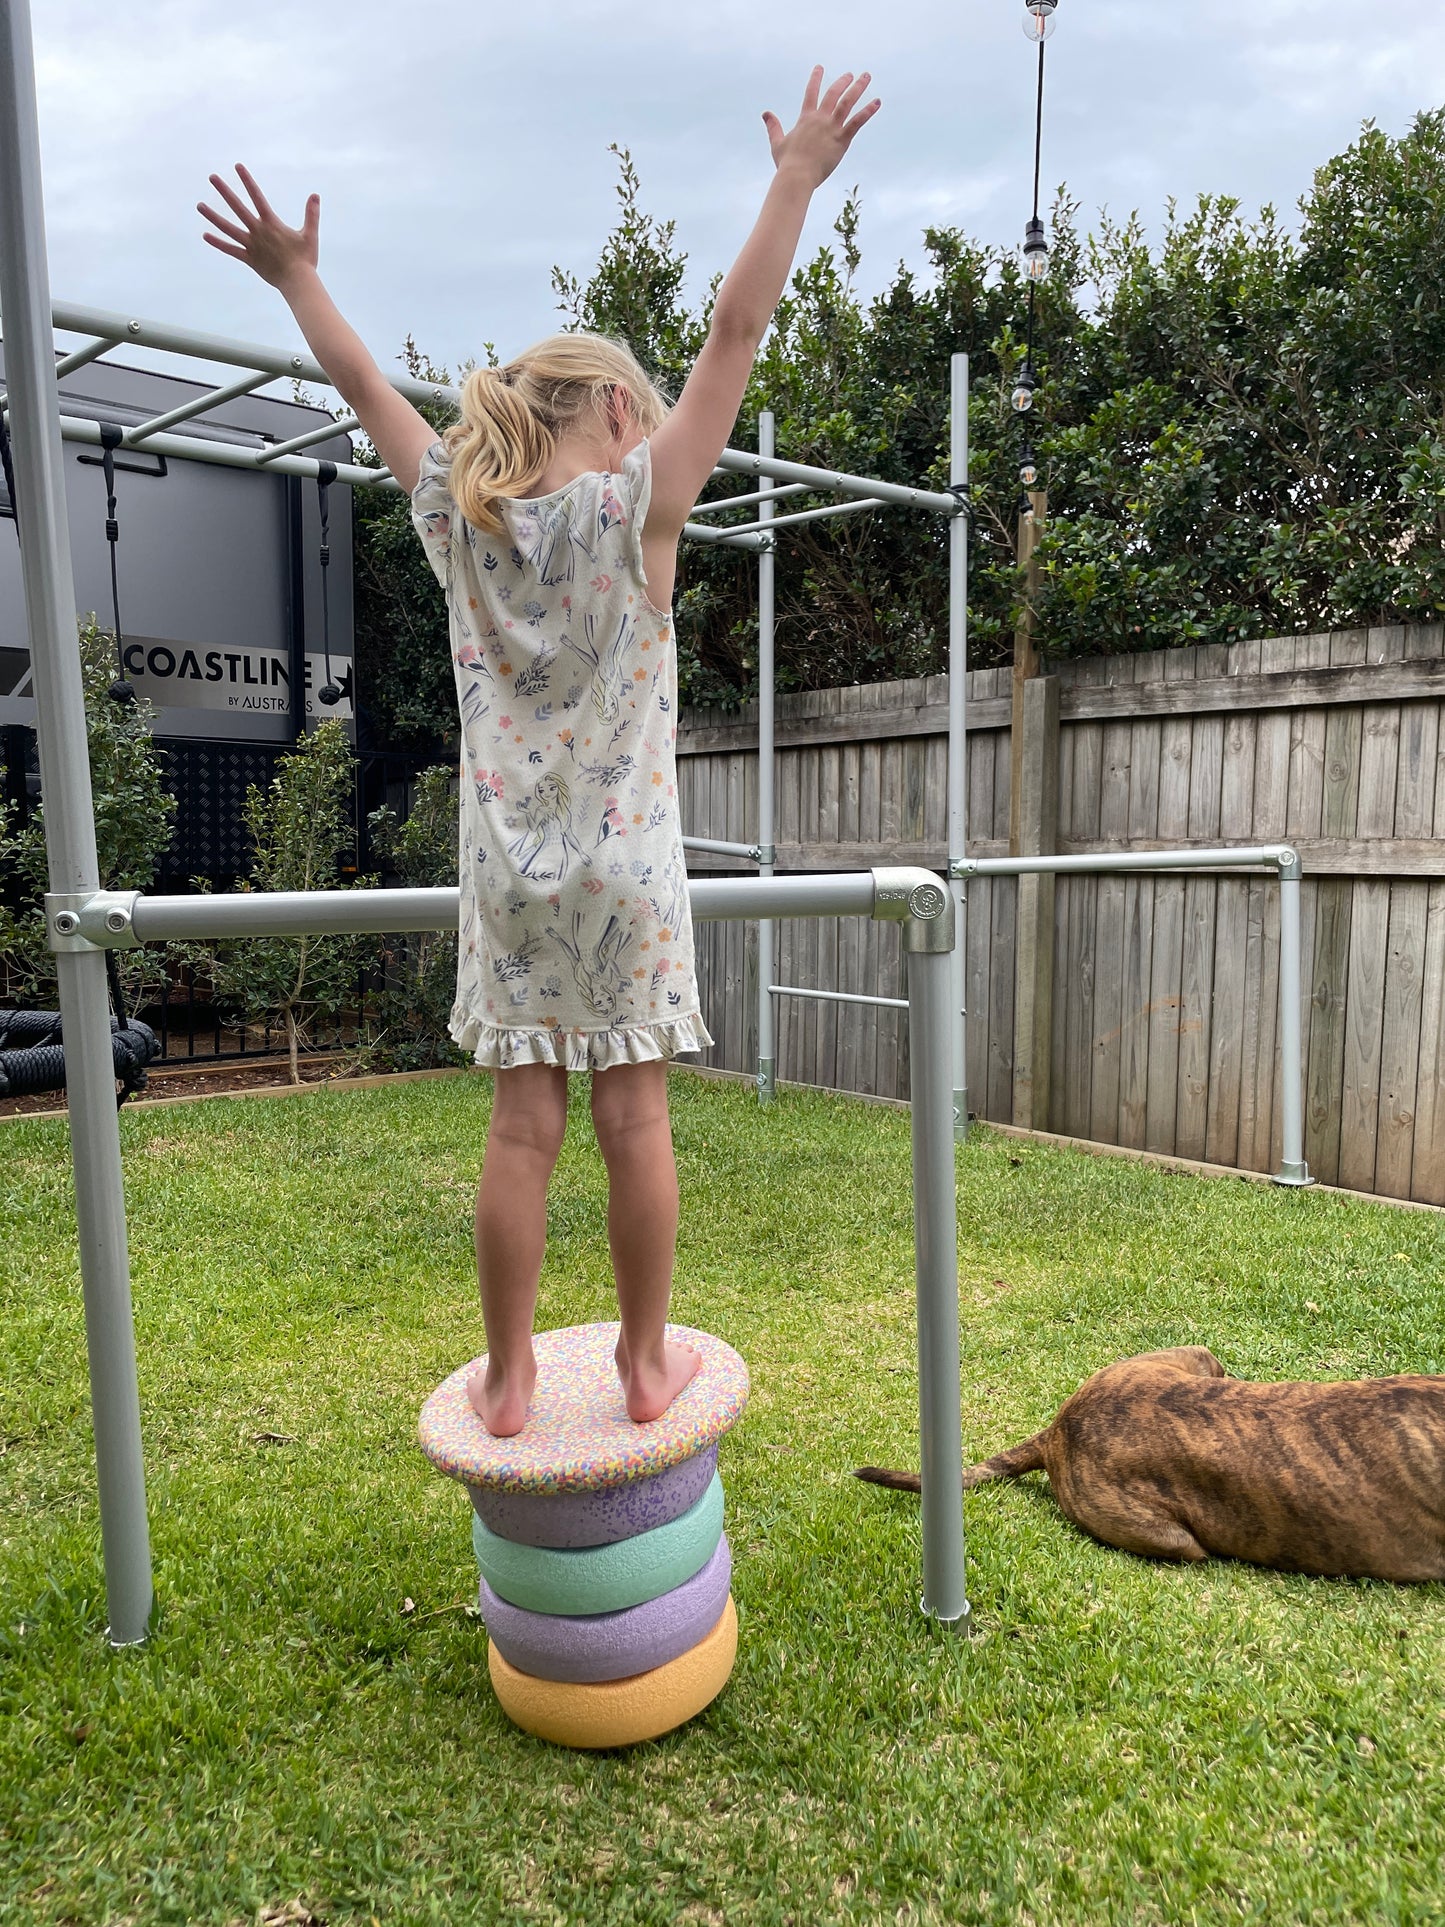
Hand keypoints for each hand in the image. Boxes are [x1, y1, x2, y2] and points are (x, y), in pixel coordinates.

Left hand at [198, 165, 318, 289]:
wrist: (297, 281)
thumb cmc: (305, 259)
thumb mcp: (310, 235)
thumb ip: (311, 214)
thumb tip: (315, 195)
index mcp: (271, 223)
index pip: (257, 196)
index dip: (247, 181)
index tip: (237, 167)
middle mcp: (258, 231)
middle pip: (237, 208)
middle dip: (224, 191)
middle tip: (212, 177)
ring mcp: (251, 245)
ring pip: (228, 228)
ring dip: (213, 216)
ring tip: (199, 205)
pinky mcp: (249, 259)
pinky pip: (230, 250)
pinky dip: (218, 243)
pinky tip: (205, 235)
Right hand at [762, 68, 879, 190]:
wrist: (797, 175)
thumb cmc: (787, 163)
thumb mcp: (777, 143)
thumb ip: (773, 126)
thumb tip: (766, 113)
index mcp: (806, 118)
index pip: (811, 92)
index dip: (815, 78)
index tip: (820, 67)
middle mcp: (820, 119)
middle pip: (833, 93)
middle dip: (842, 81)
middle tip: (850, 74)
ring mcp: (832, 128)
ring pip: (847, 102)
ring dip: (858, 87)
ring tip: (866, 76)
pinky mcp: (842, 139)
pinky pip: (858, 121)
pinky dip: (868, 111)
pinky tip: (877, 102)